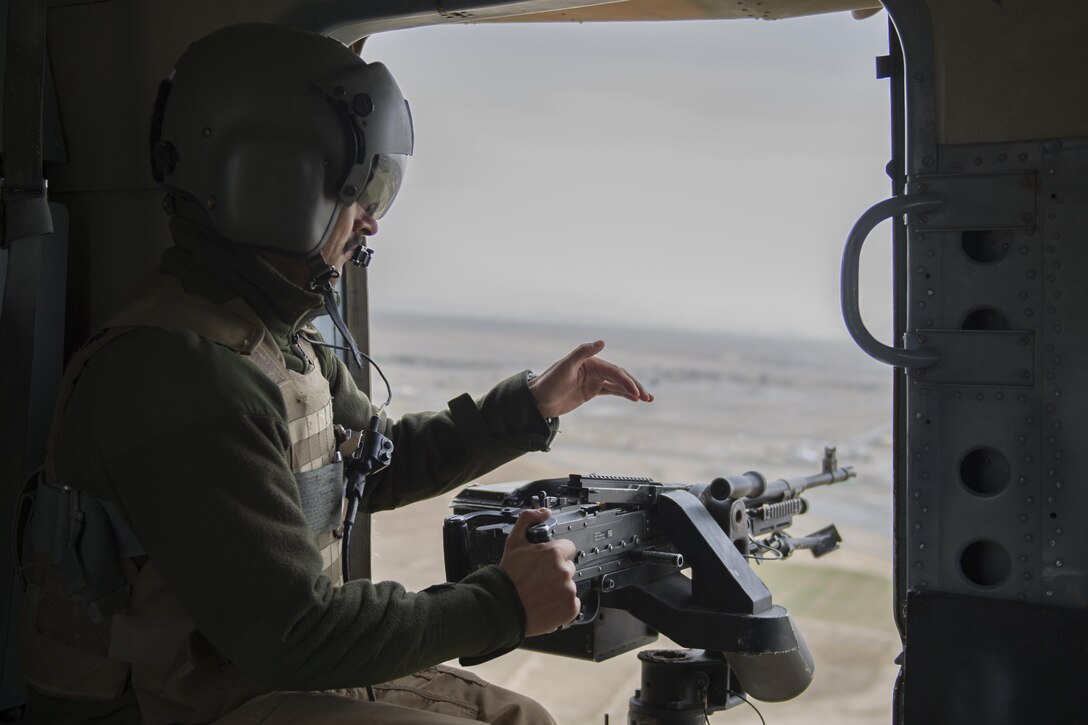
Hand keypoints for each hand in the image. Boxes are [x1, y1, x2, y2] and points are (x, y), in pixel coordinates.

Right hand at [499, 509, 579, 636]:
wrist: (503, 607)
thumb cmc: (508, 577)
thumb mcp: (514, 542)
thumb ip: (528, 519)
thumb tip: (543, 512)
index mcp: (553, 553)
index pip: (567, 547)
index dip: (556, 553)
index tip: (546, 562)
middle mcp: (564, 571)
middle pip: (568, 566)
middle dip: (557, 570)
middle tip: (541, 578)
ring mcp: (569, 590)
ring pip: (570, 585)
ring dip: (559, 587)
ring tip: (542, 591)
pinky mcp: (570, 607)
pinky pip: (572, 602)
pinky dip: (562, 604)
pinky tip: (547, 602)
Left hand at [528, 340, 652, 418]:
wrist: (537, 400)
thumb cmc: (549, 382)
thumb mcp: (564, 366)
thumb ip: (582, 352)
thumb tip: (602, 342)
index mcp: (590, 362)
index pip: (614, 371)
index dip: (626, 382)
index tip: (635, 393)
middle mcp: (594, 369)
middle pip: (620, 377)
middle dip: (634, 386)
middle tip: (647, 397)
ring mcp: (594, 380)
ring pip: (618, 385)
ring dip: (633, 391)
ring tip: (647, 399)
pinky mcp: (591, 391)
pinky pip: (612, 391)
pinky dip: (624, 394)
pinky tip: (634, 399)